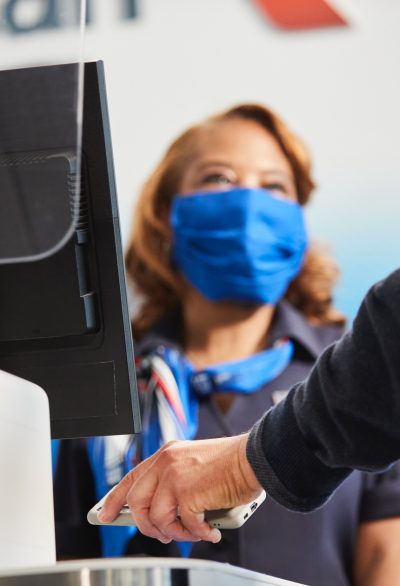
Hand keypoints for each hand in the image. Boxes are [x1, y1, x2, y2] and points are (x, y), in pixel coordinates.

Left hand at [98, 433, 261, 542]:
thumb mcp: (192, 464)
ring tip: (193, 530)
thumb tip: (161, 513)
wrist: (252, 459)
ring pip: (157, 518)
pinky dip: (198, 533)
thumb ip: (174, 481)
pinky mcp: (188, 494)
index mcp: (165, 454)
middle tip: (163, 534)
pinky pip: (183, 525)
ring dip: (175, 532)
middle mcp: (166, 463)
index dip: (114, 499)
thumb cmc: (229, 464)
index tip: (105, 514)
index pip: (130, 478)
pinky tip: (210, 529)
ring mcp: (174, 477)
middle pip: (137, 502)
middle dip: (147, 525)